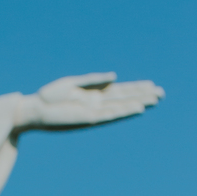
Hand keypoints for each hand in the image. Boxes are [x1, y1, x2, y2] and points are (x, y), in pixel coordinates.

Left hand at [14, 72, 162, 131]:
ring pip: (121, 106)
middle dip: (142, 95)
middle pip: (124, 98)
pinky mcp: (89, 119)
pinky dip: (124, 111)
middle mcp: (97, 103)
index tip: (151, 84)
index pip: (119, 90)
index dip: (135, 88)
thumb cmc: (49, 96)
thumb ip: (94, 80)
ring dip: (138, 103)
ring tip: (155, 100)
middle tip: (161, 93)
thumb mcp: (72, 84)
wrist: (35, 110)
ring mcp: (94, 112)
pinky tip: (137, 108)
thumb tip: (115, 77)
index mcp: (93, 94)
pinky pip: (111, 115)